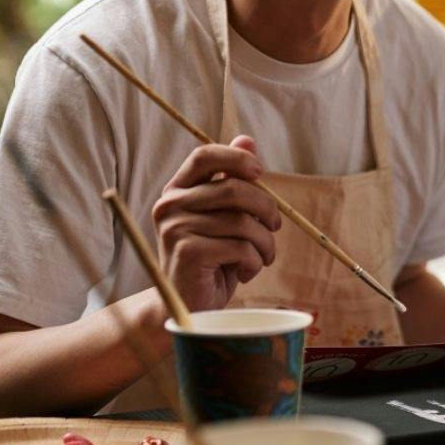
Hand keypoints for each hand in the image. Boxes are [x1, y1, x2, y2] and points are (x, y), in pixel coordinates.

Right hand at [152, 135, 281, 312]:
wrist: (190, 307)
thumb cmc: (213, 259)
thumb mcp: (226, 217)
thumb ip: (233, 180)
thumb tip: (247, 138)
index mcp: (178, 191)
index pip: (204, 155)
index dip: (236, 157)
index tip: (260, 172)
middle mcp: (170, 205)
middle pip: (233, 189)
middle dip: (266, 209)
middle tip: (274, 228)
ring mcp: (175, 228)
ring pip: (243, 222)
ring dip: (265, 243)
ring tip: (262, 257)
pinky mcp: (187, 252)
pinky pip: (240, 247)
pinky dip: (254, 262)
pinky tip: (247, 273)